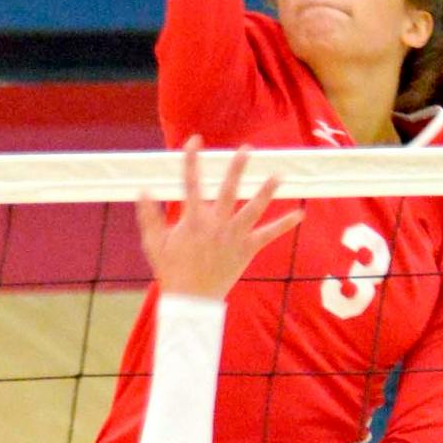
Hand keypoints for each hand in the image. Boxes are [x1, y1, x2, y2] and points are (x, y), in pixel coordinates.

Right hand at [137, 139, 301, 300]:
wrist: (191, 301)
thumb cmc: (171, 271)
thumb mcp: (154, 243)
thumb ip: (149, 216)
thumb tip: (142, 190)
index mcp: (193, 220)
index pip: (191, 183)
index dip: (191, 160)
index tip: (194, 141)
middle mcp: (216, 224)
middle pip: (229, 190)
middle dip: (237, 168)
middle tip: (246, 149)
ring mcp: (234, 236)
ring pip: (254, 209)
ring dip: (266, 191)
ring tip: (278, 174)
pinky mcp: (247, 250)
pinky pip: (268, 235)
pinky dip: (284, 225)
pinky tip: (300, 215)